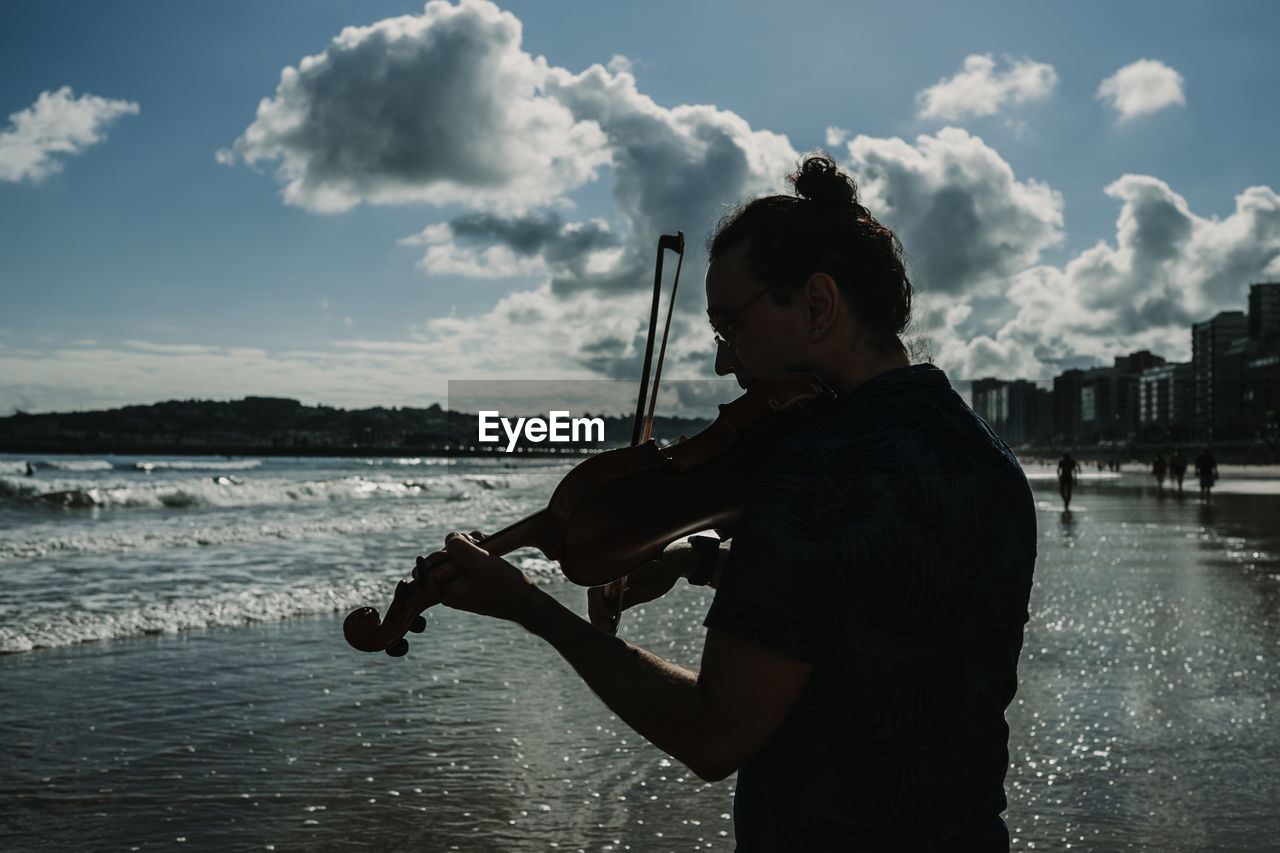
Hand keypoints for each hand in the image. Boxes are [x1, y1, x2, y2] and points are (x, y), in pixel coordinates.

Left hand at [414, 530, 542, 625]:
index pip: (432, 563)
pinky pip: (469, 566)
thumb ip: (457, 547)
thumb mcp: (479, 561)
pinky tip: (492, 553)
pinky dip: (479, 557)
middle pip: (447, 559)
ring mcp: (462, 590)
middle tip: (482, 546)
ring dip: (474, 549)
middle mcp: (451, 592)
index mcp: (446, 590)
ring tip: (490, 548)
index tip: (466, 548)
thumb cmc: (504, 585)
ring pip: (460, 560)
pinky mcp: (473, 587)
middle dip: (463, 547)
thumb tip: (449, 538)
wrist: (526, 604)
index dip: (448, 549)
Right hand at [587, 540, 693, 630]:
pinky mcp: (617, 585)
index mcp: (616, 573)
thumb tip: (610, 611)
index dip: (600, 607)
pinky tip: (611, 623)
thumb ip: (627, 600)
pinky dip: (606, 610)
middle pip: (594, 596)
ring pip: (598, 598)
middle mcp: (612, 575)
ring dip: (600, 613)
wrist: (669, 564)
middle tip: (607, 628)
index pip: (596, 592)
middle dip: (597, 613)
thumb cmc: (660, 576)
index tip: (611, 617)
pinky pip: (606, 598)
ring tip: (608, 628)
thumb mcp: (646, 591)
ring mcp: (613, 580)